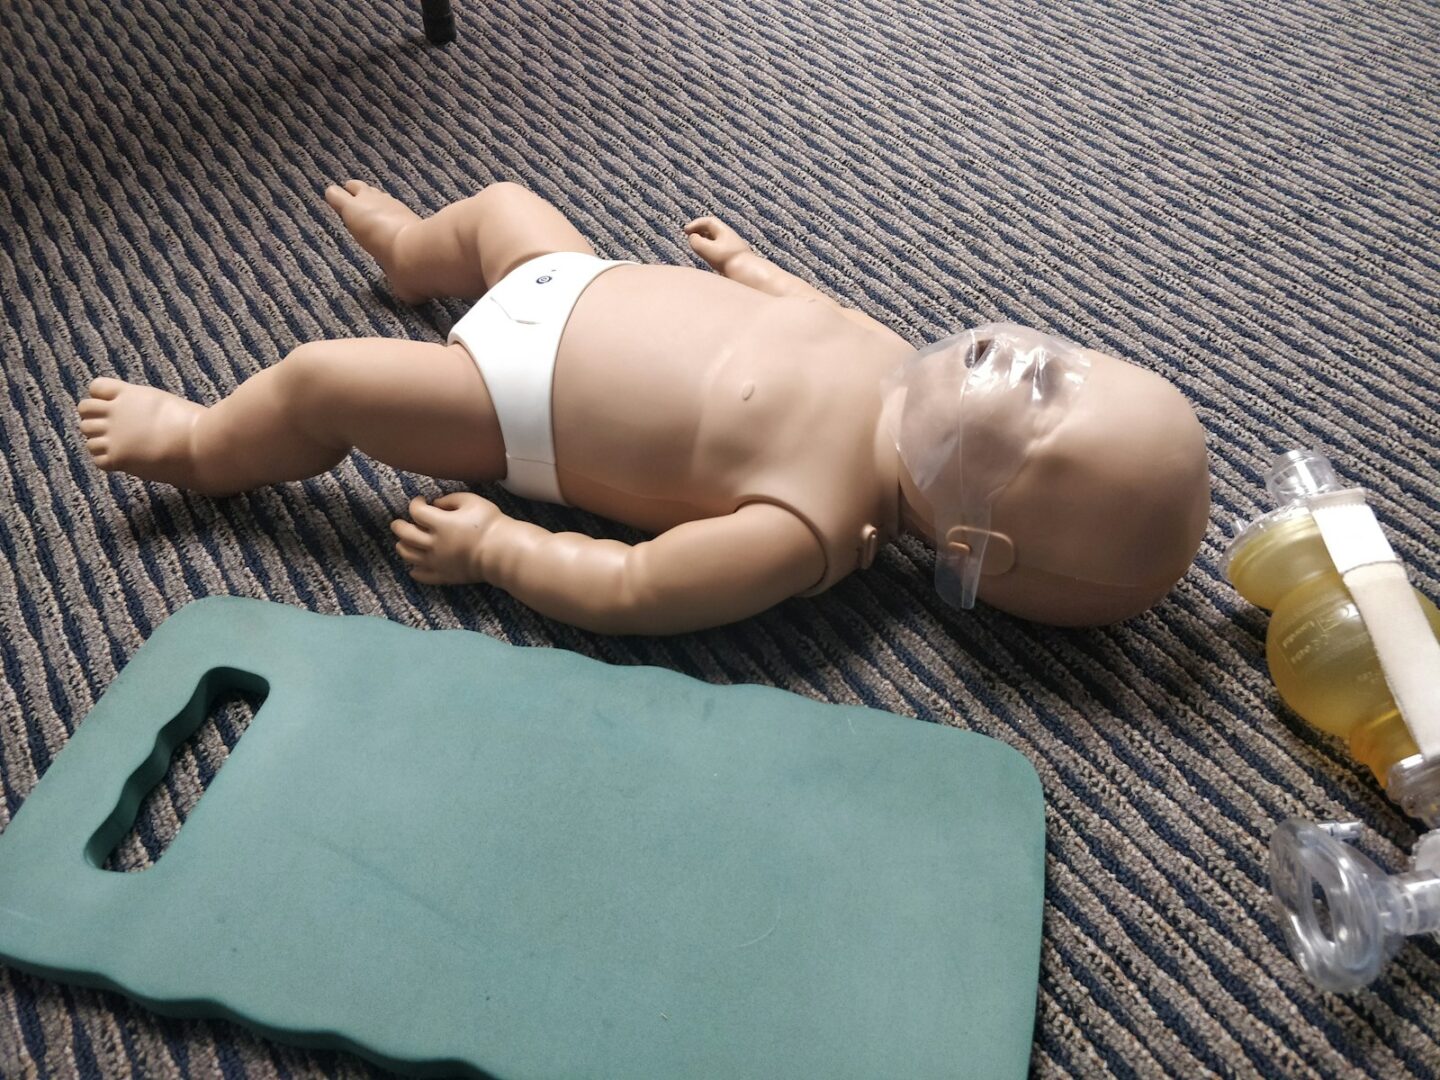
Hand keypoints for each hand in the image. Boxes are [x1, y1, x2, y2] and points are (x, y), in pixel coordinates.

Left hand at [391, 492, 505, 584]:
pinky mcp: (444, 575)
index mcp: (440, 524)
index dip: (415, 503)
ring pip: (408, 555)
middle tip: (400, 522)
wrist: (503, 552)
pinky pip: (421, 575)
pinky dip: (414, 570)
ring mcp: (437, 562)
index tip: (420, 501)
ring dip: (402, 546)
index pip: (416, 511)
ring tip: (404, 541)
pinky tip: (414, 566)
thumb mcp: (472, 501)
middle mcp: (433, 544)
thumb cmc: (491, 524)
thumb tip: (435, 504)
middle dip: (399, 525)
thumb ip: (450, 499)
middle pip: (405, 534)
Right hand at [684, 215, 751, 273]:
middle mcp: (729, 237)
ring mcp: (733, 248)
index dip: (695, 224)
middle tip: (690, 235)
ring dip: (706, 241)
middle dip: (700, 230)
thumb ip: (696, 241)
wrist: (746, 273)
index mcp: (724, 231)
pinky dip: (712, 250)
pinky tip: (708, 258)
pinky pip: (721, 251)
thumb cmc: (727, 260)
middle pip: (713, 230)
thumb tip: (693, 238)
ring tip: (697, 246)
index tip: (685, 231)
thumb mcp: (707, 249)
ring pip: (717, 240)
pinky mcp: (734, 259)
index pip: (708, 221)